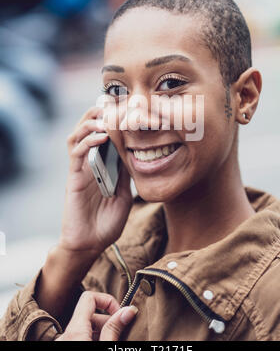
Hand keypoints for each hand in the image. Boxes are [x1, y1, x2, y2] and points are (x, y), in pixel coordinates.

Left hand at [56, 291, 137, 340]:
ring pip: (85, 328)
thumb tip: (129, 309)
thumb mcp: (106, 349)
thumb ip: (114, 329)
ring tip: (115, 342)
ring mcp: (64, 342)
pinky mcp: (66, 347)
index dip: (107, 301)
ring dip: (102, 332)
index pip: (89, 297)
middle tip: (122, 334)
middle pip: (89, 314)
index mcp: (74, 330)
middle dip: (108, 321)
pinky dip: (93, 339)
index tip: (120, 315)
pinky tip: (105, 347)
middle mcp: (65, 334)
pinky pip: (80, 337)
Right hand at [60, 105, 132, 254]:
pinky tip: (101, 137)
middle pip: (88, 128)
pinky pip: (76, 152)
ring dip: (91, 122)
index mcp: (102, 164)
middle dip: (100, 114)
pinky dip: (87, 141)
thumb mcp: (124, 194)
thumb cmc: (107, 222)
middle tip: (116, 106)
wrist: (90, 244)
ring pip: (78, 134)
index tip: (129, 108)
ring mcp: (80, 168)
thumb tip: (135, 154)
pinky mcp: (73, 177)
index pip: (105, 134)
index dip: (112, 119)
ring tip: (106, 118)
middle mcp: (90, 162)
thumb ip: (126, 175)